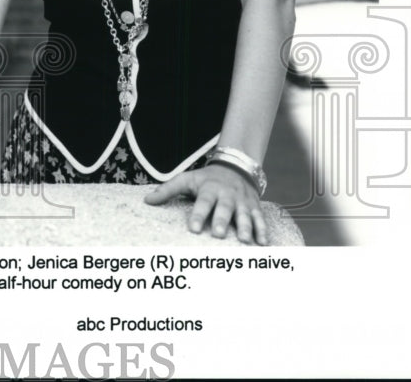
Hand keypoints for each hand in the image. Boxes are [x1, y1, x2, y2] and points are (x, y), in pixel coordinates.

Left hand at [144, 164, 268, 244]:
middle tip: (218, 234)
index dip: (198, 215)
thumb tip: (147, 201)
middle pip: (224, 208)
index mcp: (209, 189)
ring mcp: (242, 201)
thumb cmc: (205, 178)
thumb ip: (167, 190)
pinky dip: (262, 230)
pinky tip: (263, 243)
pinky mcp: (254, 206)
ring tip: (243, 240)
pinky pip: (259, 218)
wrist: (235, 166)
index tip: (193, 229)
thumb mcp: (186, 179)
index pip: (203, 202)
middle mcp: (227, 195)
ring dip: (244, 227)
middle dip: (222, 220)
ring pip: (244, 214)